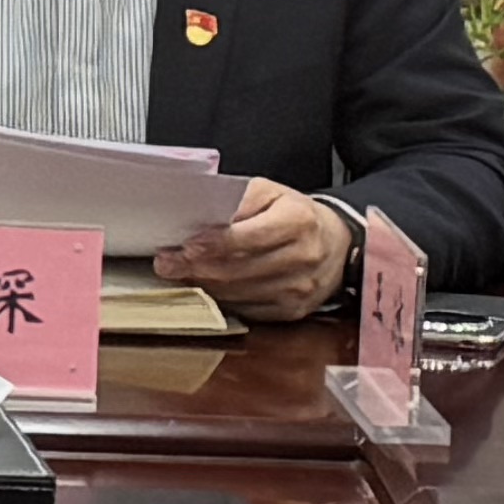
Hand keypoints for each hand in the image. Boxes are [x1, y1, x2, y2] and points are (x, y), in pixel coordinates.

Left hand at [160, 182, 354, 318]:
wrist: (337, 244)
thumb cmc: (296, 214)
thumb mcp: (272, 192)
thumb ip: (240, 200)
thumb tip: (203, 216)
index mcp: (299, 221)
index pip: (249, 237)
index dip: (215, 243)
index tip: (186, 245)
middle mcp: (303, 257)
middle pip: (239, 270)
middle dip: (197, 267)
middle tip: (167, 263)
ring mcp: (300, 289)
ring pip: (239, 293)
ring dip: (204, 285)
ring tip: (180, 274)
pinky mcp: (293, 311)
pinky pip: (248, 309)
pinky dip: (222, 299)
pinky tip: (207, 287)